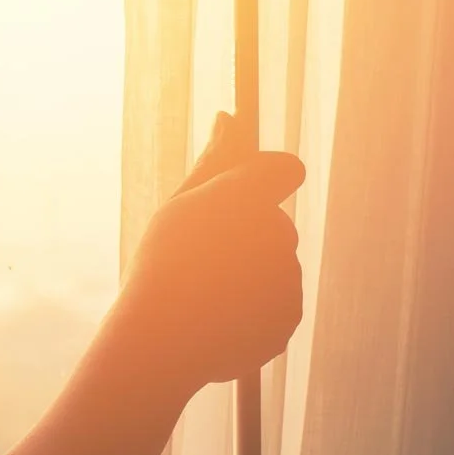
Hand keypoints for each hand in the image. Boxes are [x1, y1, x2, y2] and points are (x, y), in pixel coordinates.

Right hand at [117, 112, 304, 391]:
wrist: (163, 338)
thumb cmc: (162, 261)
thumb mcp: (181, 204)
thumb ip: (215, 161)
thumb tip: (229, 117)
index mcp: (246, 196)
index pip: (285, 168)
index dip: (268, 177)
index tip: (243, 193)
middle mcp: (277, 233)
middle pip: (275, 223)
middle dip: (247, 234)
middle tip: (201, 256)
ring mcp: (287, 279)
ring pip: (277, 265)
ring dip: (251, 273)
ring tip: (206, 291)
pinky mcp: (291, 318)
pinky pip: (279, 303)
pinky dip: (256, 308)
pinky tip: (219, 315)